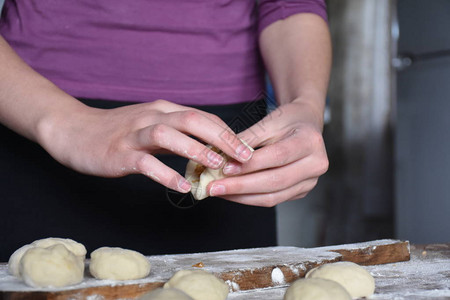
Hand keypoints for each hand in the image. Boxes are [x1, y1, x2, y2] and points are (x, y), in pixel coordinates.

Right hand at [38, 99, 252, 192]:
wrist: (74, 130)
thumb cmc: (119, 131)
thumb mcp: (152, 127)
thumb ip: (178, 136)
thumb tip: (210, 151)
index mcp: (163, 110)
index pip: (202, 116)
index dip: (227, 132)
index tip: (247, 149)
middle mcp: (152, 116)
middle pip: (192, 119)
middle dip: (221, 137)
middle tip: (243, 156)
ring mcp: (134, 134)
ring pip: (168, 135)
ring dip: (195, 150)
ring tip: (215, 166)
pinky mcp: (119, 153)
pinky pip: (145, 162)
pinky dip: (165, 174)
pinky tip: (182, 187)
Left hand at [206, 100, 328, 206]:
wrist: (306, 125)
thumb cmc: (287, 120)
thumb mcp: (267, 122)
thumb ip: (246, 140)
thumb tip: (220, 157)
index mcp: (310, 141)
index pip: (277, 156)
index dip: (250, 165)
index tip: (225, 168)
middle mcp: (316, 164)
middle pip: (275, 181)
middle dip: (241, 186)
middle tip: (214, 187)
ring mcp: (310, 181)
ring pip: (273, 196)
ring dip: (242, 196)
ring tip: (219, 192)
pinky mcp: (301, 192)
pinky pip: (273, 199)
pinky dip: (250, 198)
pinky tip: (232, 193)